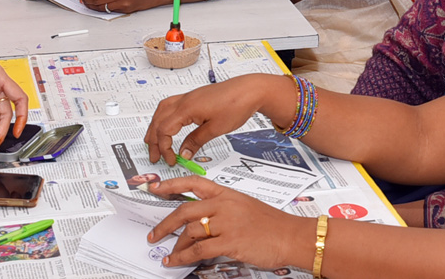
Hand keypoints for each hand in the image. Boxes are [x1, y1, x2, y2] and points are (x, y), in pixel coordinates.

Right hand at [144, 76, 273, 164]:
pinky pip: (171, 106)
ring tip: (154, 141)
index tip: (171, 160)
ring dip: (156, 126)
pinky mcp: (194, 97)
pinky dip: (165, 117)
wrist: (249, 90)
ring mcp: (188, 97)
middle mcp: (184, 100)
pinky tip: (169, 125)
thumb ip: (196, 141)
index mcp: (186, 108)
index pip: (164, 130)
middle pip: (158, 120)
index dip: (164, 148)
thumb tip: (183, 153)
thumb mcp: (215, 129)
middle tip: (154, 156)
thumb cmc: (236, 104)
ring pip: (162, 110)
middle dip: (153, 139)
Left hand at [146, 176, 312, 270]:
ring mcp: (226, 223)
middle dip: (165, 224)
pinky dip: (183, 258)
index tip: (154, 188)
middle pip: (184, 211)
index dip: (170, 185)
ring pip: (189, 232)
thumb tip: (199, 221)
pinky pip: (198, 250)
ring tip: (169, 254)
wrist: (290, 235)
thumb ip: (221, 208)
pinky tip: (176, 262)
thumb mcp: (243, 205)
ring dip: (175, 246)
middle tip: (154, 234)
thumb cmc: (271, 223)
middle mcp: (223, 205)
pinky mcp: (230, 242)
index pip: (192, 182)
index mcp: (226, 193)